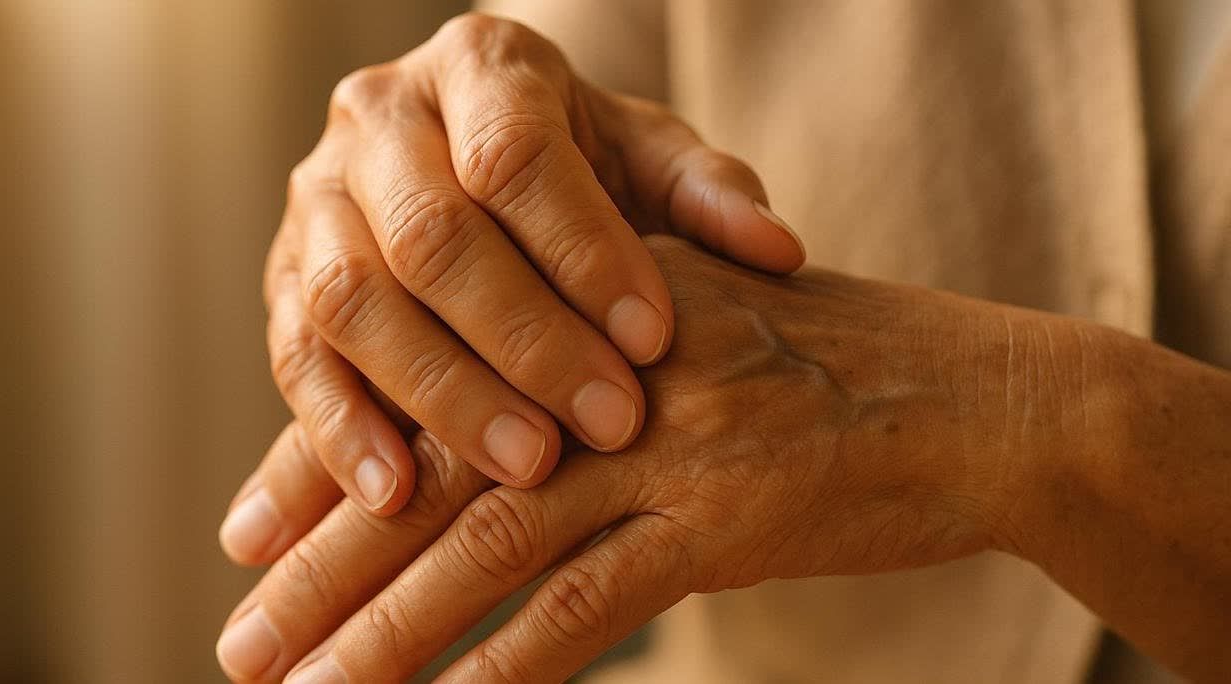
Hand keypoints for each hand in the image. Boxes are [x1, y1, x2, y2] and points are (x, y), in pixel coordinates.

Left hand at [217, 236, 1076, 681]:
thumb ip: (605, 373)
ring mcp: (670, 445)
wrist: (987, 401)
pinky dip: (514, 662)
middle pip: (438, 475)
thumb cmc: (850, 371)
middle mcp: (613, 373)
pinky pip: (595, 604)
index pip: (436, 399)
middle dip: (328, 565)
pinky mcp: (726, 520)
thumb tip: (507, 452)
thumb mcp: (712, 336)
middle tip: (242, 637)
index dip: (339, 473)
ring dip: (388, 630)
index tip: (258, 539)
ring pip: (491, 547)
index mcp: (595, 317)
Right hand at [243, 11, 805, 548]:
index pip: (516, 154)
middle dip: (525, 340)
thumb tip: (777, 251)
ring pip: (354, 299)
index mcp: (480, 66)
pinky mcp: (282, 278)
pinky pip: (294, 355)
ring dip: (442, 394)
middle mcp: (379, 118)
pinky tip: (397, 496)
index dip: (584, 252)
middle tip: (609, 423)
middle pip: (433, 233)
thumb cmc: (583, 167)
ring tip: (529, 467)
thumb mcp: (650, 160)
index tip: (653, 340)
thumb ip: (708, 197)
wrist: (476, 163)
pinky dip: (340, 431)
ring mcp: (316, 198)